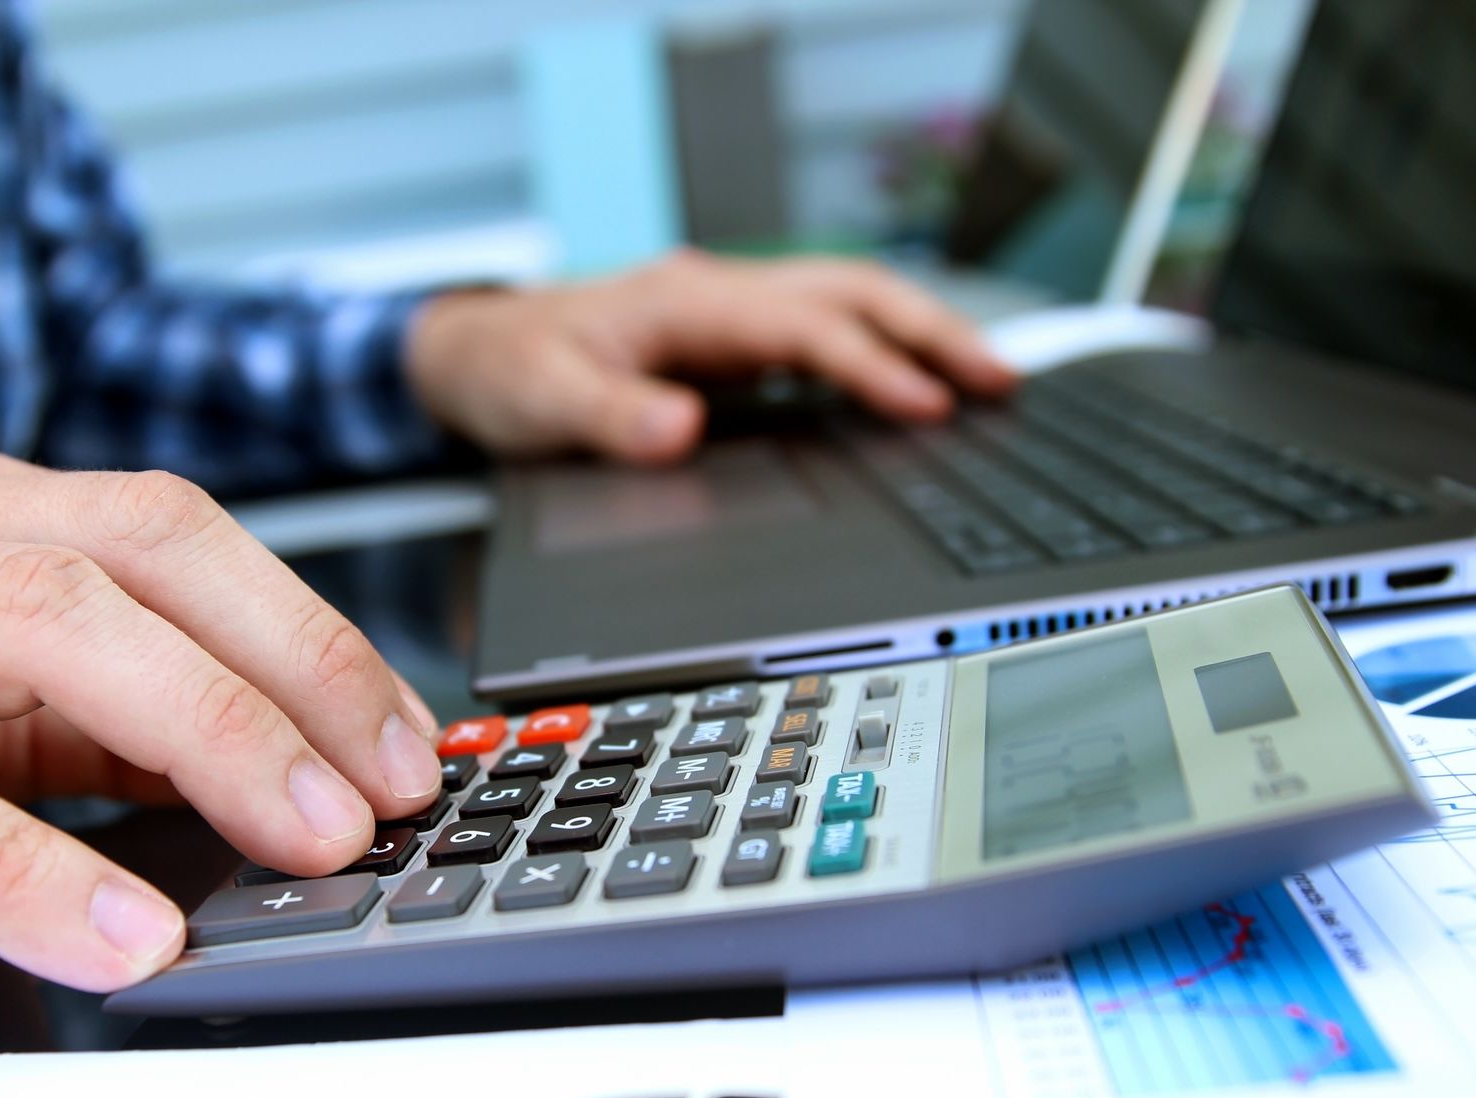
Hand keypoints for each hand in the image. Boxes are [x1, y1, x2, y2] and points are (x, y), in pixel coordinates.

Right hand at [0, 435, 442, 994]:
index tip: (403, 737)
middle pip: (132, 552)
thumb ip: (120, 723)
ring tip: (303, 837)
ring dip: (204, 732)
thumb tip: (299, 770)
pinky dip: (24, 870)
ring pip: (38, 625)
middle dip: (288, 670)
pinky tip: (121, 932)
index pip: (174, 531)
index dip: (309, 631)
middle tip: (382, 790)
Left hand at [405, 249, 1016, 463]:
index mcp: (684, 302)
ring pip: (845, 302)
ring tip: (987, 382)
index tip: (927, 405)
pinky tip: (911, 388)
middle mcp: (716, 294)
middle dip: (930, 332)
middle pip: (848, 291)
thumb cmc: (507, 373)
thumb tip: (681, 428)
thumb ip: (609, 416)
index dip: (869, 364)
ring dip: (917, 335)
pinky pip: (821, 330)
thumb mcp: (541, 401)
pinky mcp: (727, 337)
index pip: (801, 326)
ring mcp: (727, 311)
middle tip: (1001, 383)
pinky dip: (877, 350)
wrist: (474, 351)